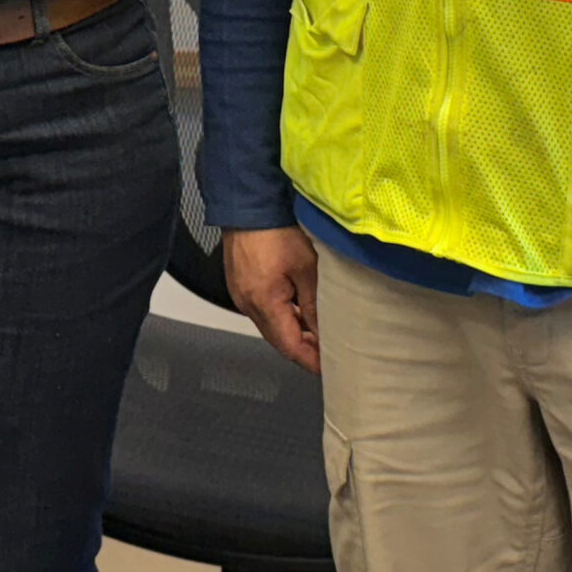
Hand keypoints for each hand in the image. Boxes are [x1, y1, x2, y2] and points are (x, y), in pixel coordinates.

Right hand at [225, 225, 321, 374]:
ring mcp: (241, 294)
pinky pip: (263, 310)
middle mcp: (247, 303)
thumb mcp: (307, 268)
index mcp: (263, 303)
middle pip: (278, 340)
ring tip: (319, 329)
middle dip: (304, 348)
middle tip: (329, 351)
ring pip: (271, 325)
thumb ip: (315, 305)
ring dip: (293, 331)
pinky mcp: (241, 284)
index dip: (311, 361)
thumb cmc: (274, 227)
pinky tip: (298, 309)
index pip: (290, 347)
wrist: (248, 203)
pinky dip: (282, 315)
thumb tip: (324, 333)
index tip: (329, 367)